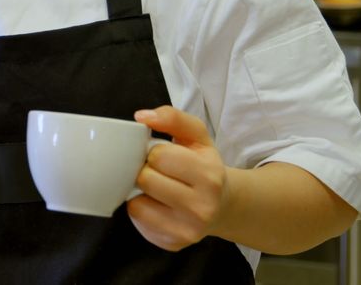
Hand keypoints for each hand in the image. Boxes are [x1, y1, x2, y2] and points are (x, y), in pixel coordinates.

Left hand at [127, 105, 229, 251]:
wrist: (223, 205)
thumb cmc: (203, 166)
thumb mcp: (197, 136)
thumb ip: (173, 117)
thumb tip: (142, 117)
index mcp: (210, 175)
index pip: (158, 155)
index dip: (155, 152)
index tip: (164, 156)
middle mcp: (202, 207)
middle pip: (145, 179)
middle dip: (146, 171)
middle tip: (159, 172)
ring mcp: (188, 230)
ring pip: (137, 202)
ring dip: (140, 191)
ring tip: (157, 188)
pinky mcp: (173, 243)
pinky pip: (138, 220)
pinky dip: (141, 208)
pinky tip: (157, 204)